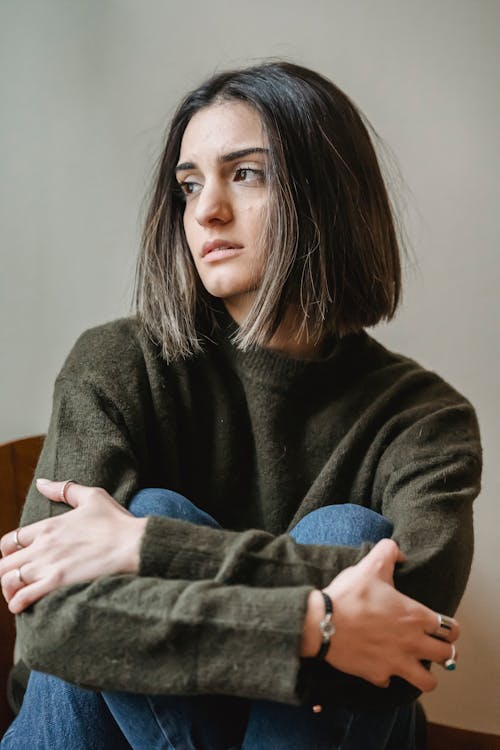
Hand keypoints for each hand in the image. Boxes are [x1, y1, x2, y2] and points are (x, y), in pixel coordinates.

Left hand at [0, 479, 146, 613]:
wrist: (134, 544)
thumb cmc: (117, 521)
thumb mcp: (92, 496)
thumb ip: (63, 489)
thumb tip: (40, 483)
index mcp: (48, 526)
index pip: (9, 541)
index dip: (7, 553)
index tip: (16, 559)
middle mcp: (42, 545)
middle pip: (3, 563)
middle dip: (5, 573)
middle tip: (16, 581)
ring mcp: (48, 564)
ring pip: (8, 581)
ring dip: (8, 590)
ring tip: (17, 595)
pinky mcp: (57, 582)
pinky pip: (23, 597)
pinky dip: (17, 603)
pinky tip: (22, 606)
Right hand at [301, 539, 458, 691]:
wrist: (323, 623)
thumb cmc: (349, 595)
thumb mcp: (370, 565)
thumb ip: (389, 552)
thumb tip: (399, 552)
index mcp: (416, 617)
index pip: (451, 630)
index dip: (450, 629)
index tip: (442, 628)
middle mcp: (412, 643)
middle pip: (446, 656)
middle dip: (443, 651)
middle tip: (432, 646)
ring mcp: (396, 662)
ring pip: (428, 681)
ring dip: (425, 674)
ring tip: (416, 665)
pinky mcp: (378, 675)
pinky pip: (390, 682)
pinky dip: (388, 675)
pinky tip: (381, 665)